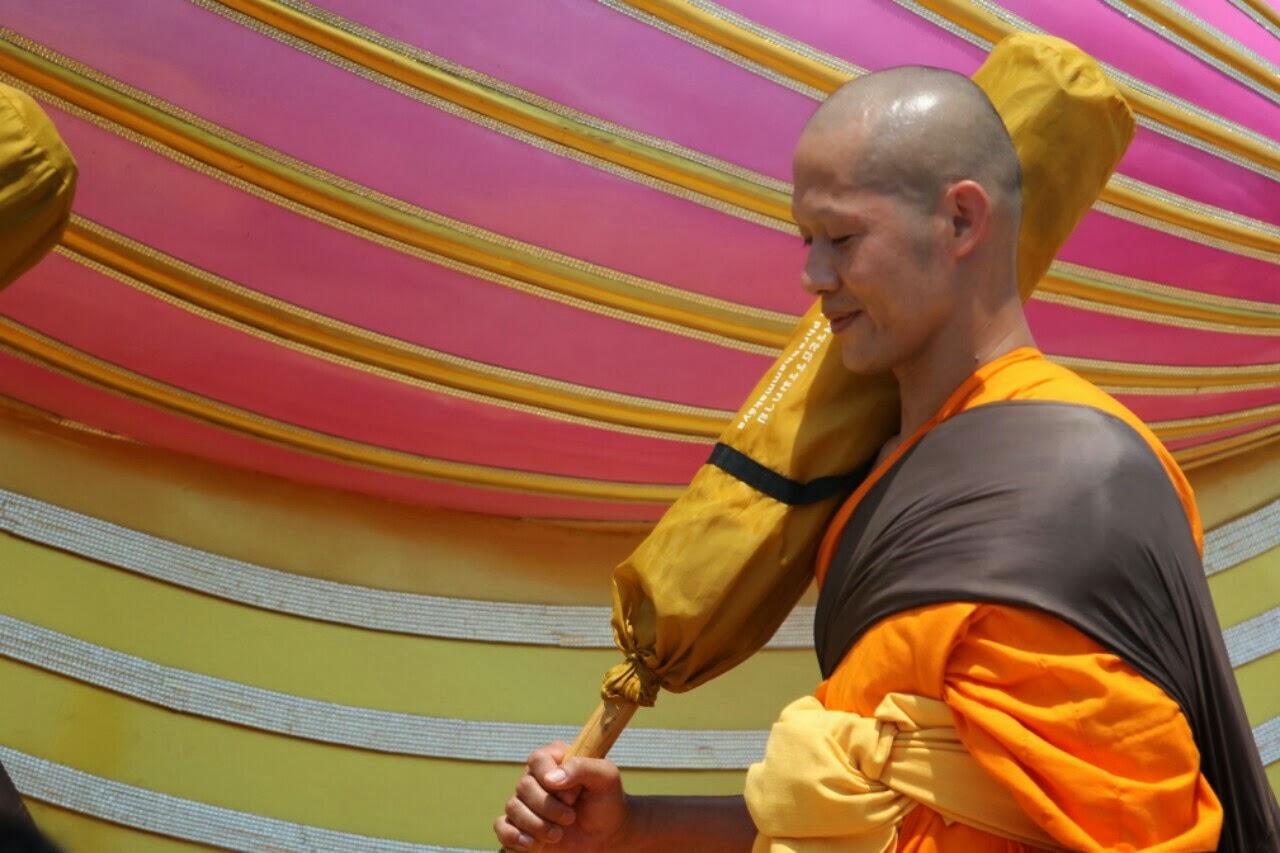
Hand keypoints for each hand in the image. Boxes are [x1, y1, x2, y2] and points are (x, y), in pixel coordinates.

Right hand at [494, 742, 629, 851]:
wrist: (608, 835)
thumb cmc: (608, 801)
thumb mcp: (606, 777)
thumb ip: (582, 767)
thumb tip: (550, 779)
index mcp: (555, 758)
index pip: (537, 760)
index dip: (550, 779)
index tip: (572, 796)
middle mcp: (537, 778)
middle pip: (523, 787)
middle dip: (548, 807)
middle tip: (571, 818)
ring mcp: (527, 802)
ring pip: (513, 808)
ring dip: (537, 825)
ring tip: (558, 834)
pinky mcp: (521, 825)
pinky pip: (501, 827)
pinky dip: (513, 837)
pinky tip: (533, 844)